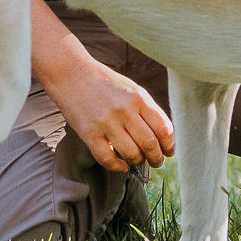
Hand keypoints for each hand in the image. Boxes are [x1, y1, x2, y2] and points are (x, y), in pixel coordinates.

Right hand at [44, 56, 175, 171]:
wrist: (71, 73)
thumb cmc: (105, 83)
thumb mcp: (131, 89)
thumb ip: (147, 109)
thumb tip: (163, 136)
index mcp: (138, 97)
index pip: (163, 128)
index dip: (169, 144)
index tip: (169, 151)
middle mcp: (124, 110)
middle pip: (150, 144)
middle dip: (157, 158)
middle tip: (157, 162)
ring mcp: (106, 122)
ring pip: (131, 154)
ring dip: (137, 161)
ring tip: (137, 160)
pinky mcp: (89, 133)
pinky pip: (107, 159)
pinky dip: (117, 167)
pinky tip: (121, 165)